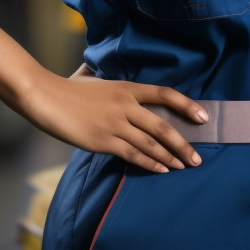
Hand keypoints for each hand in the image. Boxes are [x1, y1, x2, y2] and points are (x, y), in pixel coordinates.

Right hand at [21, 68, 208, 173]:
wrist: (45, 97)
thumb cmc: (68, 88)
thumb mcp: (96, 79)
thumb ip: (111, 83)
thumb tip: (116, 82)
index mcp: (126, 87)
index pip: (165, 94)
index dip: (187, 105)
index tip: (204, 117)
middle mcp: (125, 104)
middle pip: (162, 125)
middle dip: (183, 144)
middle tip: (197, 158)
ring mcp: (114, 124)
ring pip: (150, 143)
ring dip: (170, 157)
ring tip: (183, 167)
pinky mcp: (102, 141)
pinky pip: (132, 155)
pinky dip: (150, 163)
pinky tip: (161, 170)